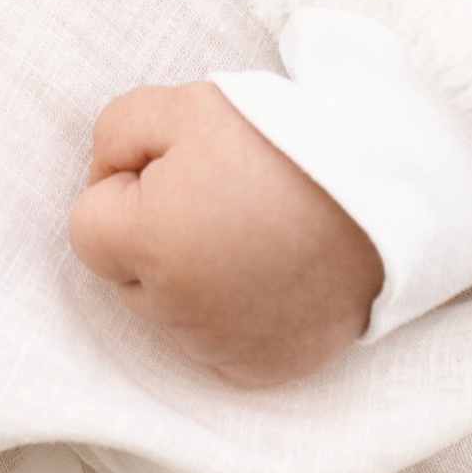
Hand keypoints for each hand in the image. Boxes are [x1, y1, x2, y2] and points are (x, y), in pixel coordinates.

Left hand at [68, 81, 381, 386]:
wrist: (384, 183)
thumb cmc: (279, 138)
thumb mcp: (182, 104)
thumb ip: (113, 134)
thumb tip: (103, 176)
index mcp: (150, 243)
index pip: (87, 229)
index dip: (122, 188)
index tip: (173, 166)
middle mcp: (180, 310)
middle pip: (128, 277)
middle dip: (154, 237)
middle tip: (219, 193)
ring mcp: (225, 346)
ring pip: (173, 314)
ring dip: (193, 279)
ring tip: (254, 229)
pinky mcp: (267, 368)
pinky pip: (220, 350)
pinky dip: (234, 318)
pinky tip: (269, 274)